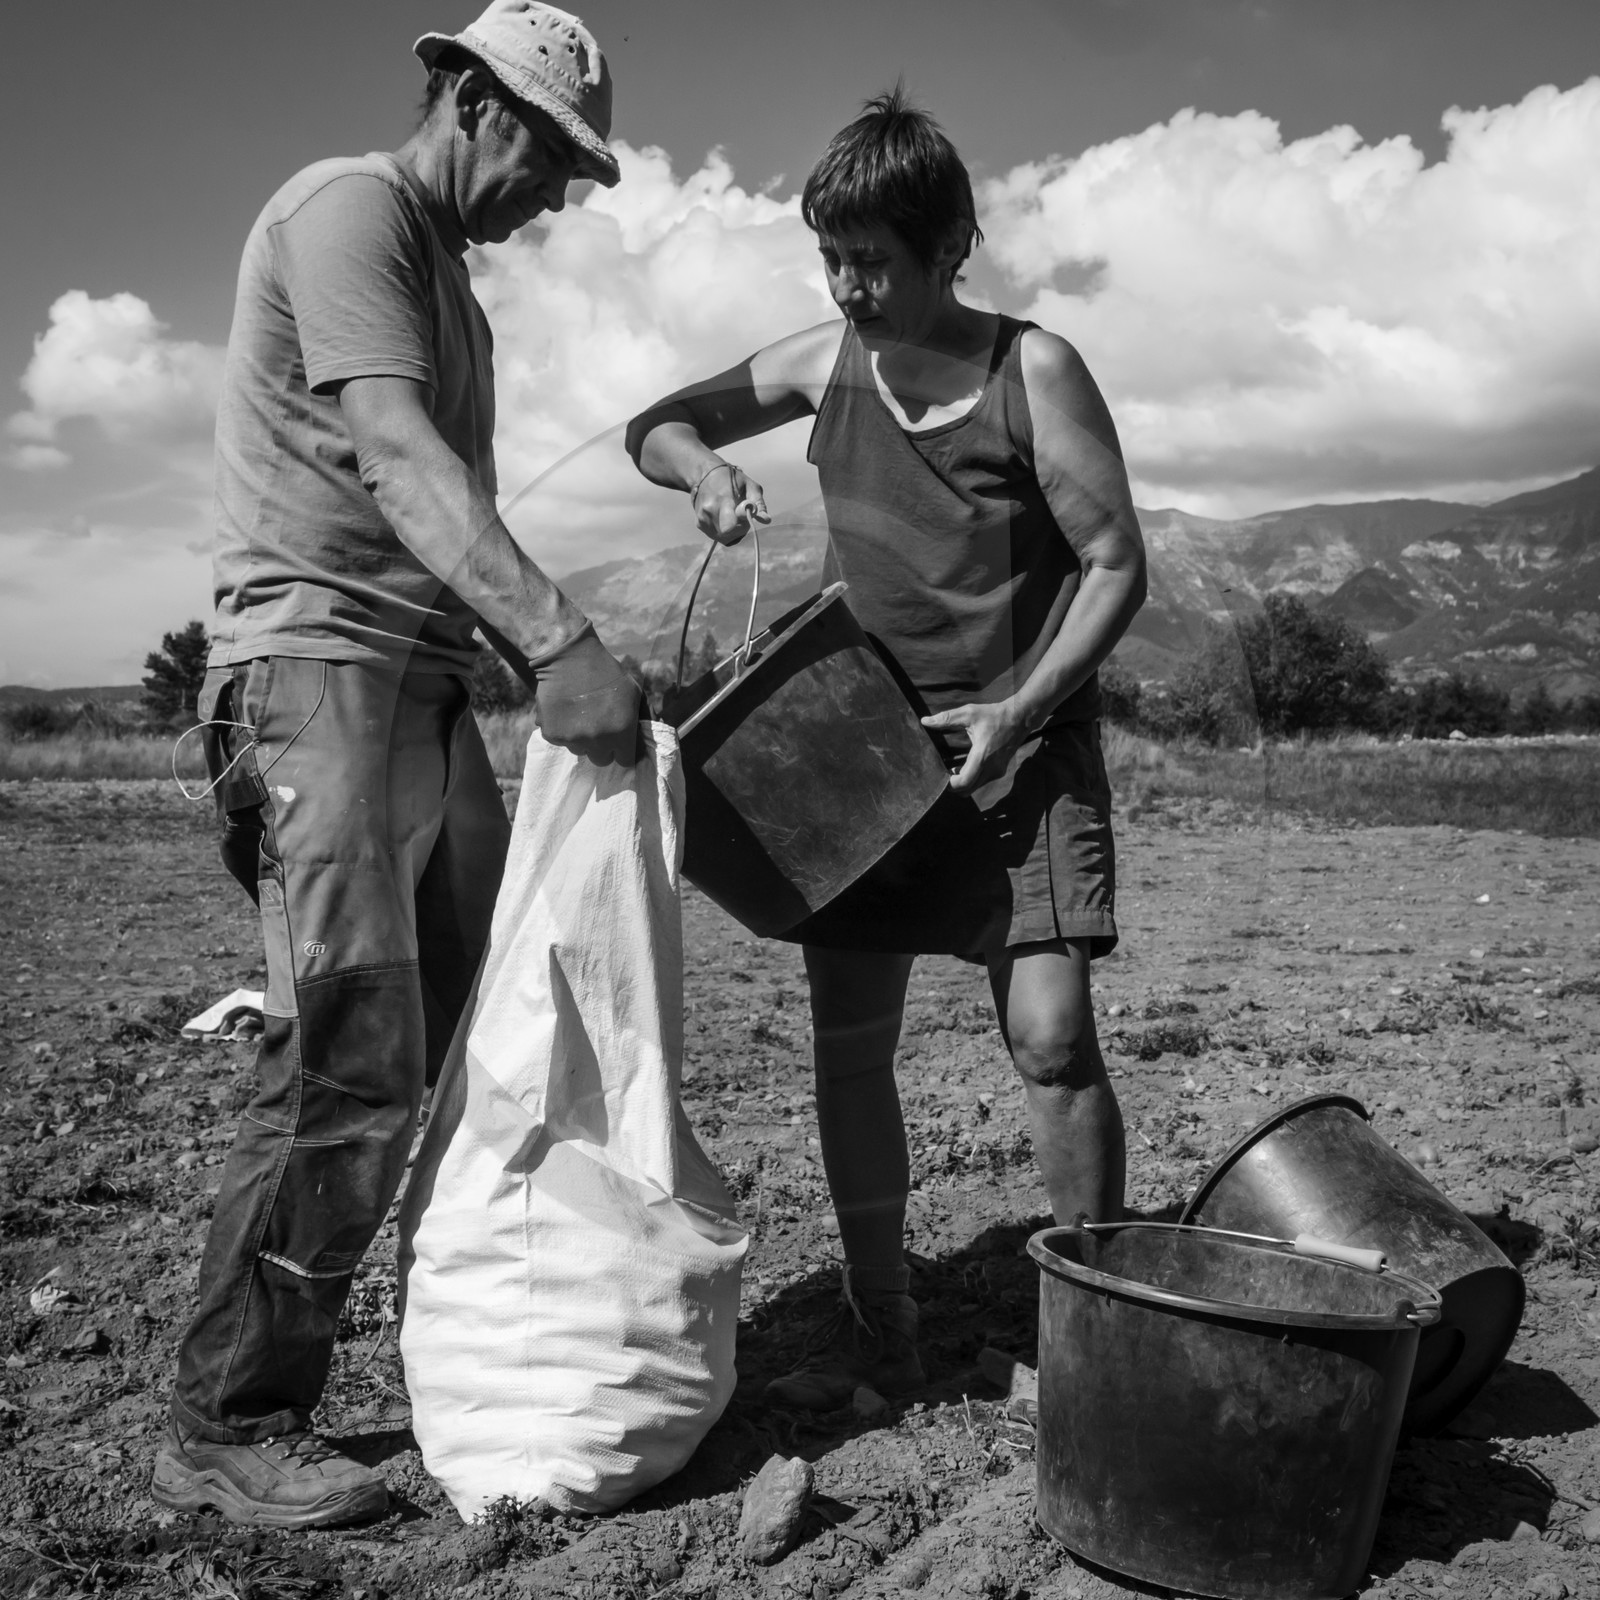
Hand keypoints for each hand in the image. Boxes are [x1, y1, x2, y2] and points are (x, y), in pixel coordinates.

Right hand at [530, 628, 641, 765]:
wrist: (569, 656)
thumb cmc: (606, 672)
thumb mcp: (634, 692)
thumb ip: (643, 717)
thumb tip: (647, 735)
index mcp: (622, 732)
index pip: (625, 760)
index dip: (621, 750)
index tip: (617, 742)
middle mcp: (598, 740)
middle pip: (601, 759)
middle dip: (601, 747)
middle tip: (597, 726)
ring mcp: (574, 739)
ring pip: (579, 750)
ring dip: (581, 739)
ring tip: (579, 715)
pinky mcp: (552, 734)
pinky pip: (560, 741)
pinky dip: (561, 730)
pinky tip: (564, 711)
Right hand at [693, 461, 769, 544]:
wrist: (705, 474)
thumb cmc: (732, 479)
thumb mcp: (750, 486)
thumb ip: (759, 504)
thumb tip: (766, 520)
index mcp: (722, 499)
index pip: (729, 526)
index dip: (742, 525)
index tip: (744, 513)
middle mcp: (709, 511)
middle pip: (729, 533)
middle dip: (739, 527)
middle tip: (740, 513)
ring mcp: (702, 519)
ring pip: (724, 537)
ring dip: (733, 529)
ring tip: (731, 512)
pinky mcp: (699, 524)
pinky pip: (718, 535)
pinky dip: (724, 529)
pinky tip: (724, 516)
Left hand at [920, 700, 1034, 793]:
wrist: (1020, 718)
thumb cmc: (994, 715)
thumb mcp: (969, 713)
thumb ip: (947, 718)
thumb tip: (925, 721)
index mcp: (982, 756)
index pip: (964, 782)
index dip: (950, 785)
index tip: (941, 776)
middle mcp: (991, 768)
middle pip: (967, 790)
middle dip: (954, 786)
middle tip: (944, 773)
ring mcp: (997, 772)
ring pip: (974, 788)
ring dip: (962, 783)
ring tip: (951, 770)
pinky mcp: (1000, 772)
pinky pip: (981, 782)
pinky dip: (971, 779)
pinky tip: (964, 766)